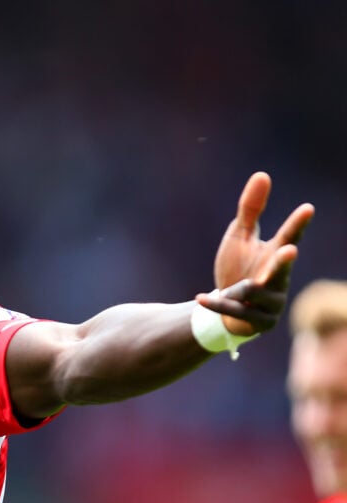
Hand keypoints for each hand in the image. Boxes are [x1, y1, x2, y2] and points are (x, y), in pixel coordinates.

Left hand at [195, 172, 313, 335]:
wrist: (225, 308)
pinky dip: (216, 303)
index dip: (297, 224)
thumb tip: (262, 174)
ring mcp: (275, 302)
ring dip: (233, 289)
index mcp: (276, 254)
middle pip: (281, 268)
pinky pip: (234, 309)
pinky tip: (200, 298)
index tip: (307, 208)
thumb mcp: (239, 237)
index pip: (289, 236)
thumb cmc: (237, 268)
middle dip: (283, 261)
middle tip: (289, 252)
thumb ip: (251, 209)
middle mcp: (280, 278)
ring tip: (231, 291)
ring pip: (250, 290)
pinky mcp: (263, 322)